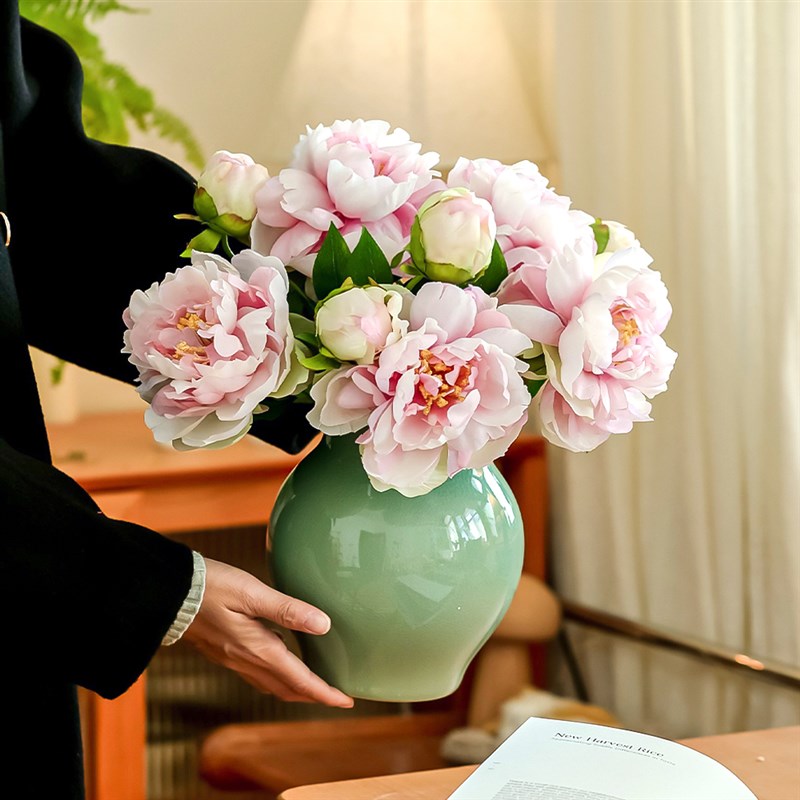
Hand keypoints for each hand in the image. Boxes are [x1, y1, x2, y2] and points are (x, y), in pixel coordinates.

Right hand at [182, 558, 352, 707]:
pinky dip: (276, 674)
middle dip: (313, 695)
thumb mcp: (252, 592)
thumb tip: (323, 624)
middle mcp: (245, 660)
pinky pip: (256, 673)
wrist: (167, 594)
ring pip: (271, 683)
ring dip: (295, 687)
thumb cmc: (209, 587)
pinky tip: (281, 658)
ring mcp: (233, 658)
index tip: (347, 701)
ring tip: (314, 682)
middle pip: (287, 688)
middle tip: (336, 695)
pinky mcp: (224, 651)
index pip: (299, 680)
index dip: (325, 693)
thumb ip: (287, 610)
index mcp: (257, 649)